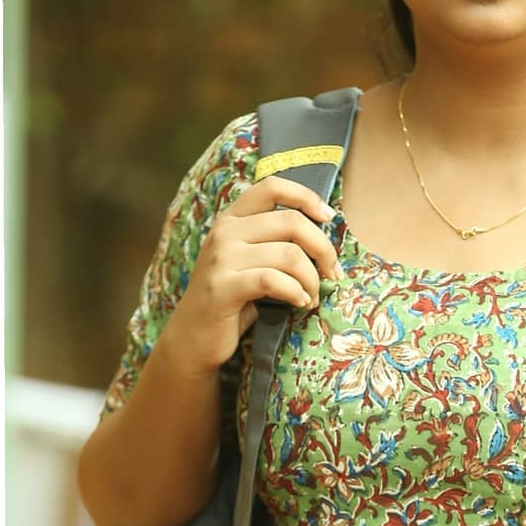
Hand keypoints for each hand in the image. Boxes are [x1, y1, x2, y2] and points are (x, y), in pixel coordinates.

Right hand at [158, 177, 341, 374]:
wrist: (193, 339)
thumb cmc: (234, 297)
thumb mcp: (251, 259)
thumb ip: (276, 239)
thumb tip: (325, 233)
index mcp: (233, 218)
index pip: (273, 186)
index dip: (307, 197)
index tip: (329, 217)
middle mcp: (225, 231)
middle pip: (292, 222)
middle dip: (323, 248)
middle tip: (332, 272)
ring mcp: (221, 259)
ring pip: (289, 254)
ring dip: (312, 278)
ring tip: (313, 295)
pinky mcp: (222, 288)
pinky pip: (273, 280)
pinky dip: (296, 292)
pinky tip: (300, 303)